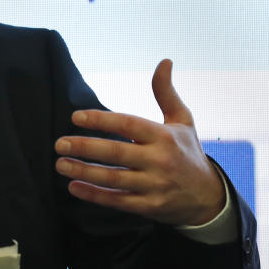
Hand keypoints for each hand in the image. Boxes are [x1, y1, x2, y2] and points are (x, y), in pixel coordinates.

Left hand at [54, 59, 224, 225]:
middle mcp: (160, 160)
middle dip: (85, 147)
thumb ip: (166, 93)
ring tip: (60, 164)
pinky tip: (74, 187)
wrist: (209, 197)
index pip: (128, 124)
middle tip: (59, 144)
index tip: (75, 116)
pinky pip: (118, 201)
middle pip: (116, 152)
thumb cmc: (187, 152)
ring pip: (113, 178)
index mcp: (164, 136)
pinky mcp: (150, 207)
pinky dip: (94, 195)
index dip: (101, 120)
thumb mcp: (182, 121)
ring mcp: (155, 185)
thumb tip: (164, 61)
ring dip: (84, 171)